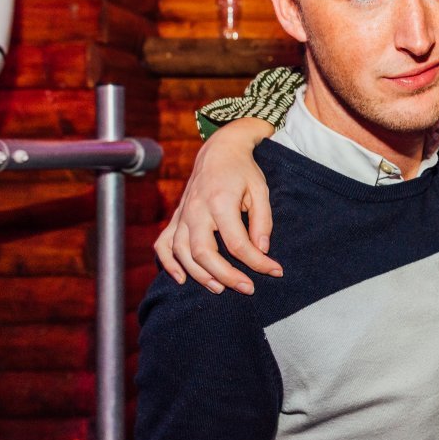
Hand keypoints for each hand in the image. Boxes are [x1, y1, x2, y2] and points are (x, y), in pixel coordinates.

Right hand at [154, 118, 279, 293]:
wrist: (219, 150)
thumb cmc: (243, 171)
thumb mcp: (261, 190)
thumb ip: (262, 221)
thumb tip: (261, 250)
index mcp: (220, 201)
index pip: (238, 243)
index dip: (257, 262)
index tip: (274, 271)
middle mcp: (196, 210)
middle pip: (204, 253)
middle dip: (226, 276)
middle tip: (248, 288)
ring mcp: (183, 214)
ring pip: (183, 253)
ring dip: (200, 275)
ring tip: (220, 289)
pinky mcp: (176, 217)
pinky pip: (164, 244)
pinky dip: (168, 263)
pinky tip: (181, 279)